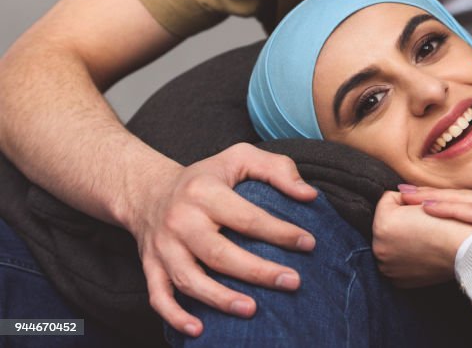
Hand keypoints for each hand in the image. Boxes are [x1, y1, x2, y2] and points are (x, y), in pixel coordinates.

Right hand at [126, 143, 318, 337]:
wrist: (148, 191)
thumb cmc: (206, 176)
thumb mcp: (240, 157)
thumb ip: (277, 169)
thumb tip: (309, 195)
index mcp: (204, 193)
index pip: (247, 217)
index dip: (279, 232)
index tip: (309, 243)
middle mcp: (180, 221)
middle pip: (219, 253)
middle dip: (258, 271)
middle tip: (293, 282)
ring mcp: (163, 247)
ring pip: (190, 279)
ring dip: (220, 299)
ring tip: (253, 310)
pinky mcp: (151, 267)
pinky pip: (159, 297)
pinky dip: (175, 316)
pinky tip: (199, 330)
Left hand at [372, 191, 471, 286]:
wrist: (467, 250)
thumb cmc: (449, 221)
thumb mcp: (427, 199)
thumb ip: (407, 193)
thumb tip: (400, 191)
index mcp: (383, 225)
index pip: (389, 200)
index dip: (408, 201)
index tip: (424, 209)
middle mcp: (379, 249)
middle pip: (386, 224)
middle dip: (402, 221)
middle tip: (425, 224)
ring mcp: (388, 268)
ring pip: (390, 243)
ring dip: (402, 239)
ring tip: (425, 238)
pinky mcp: (398, 280)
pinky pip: (397, 261)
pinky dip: (406, 257)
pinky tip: (423, 252)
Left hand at [399, 186, 471, 265]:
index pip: (471, 202)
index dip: (444, 199)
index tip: (419, 199)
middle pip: (463, 196)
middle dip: (431, 193)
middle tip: (403, 191)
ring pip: (463, 199)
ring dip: (432, 197)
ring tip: (407, 196)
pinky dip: (449, 208)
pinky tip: (429, 206)